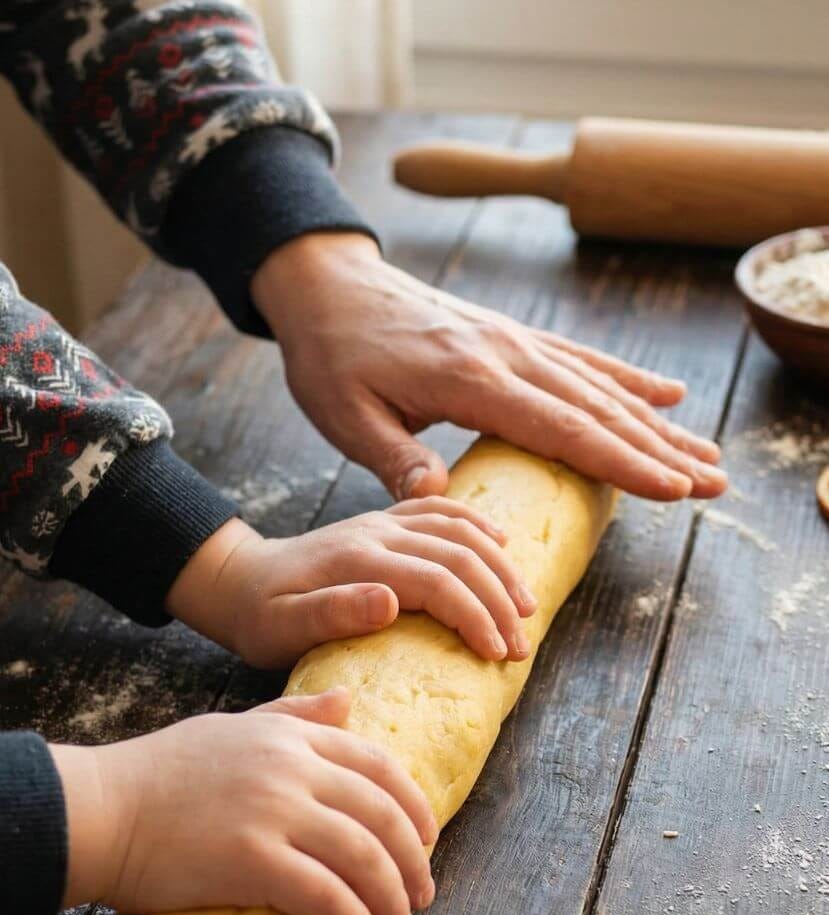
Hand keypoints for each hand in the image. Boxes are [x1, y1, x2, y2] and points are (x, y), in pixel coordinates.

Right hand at [52, 689, 436, 914]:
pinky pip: (327, 896)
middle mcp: (292, 769)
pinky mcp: (254, 861)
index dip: (415, 807)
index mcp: (290, 738)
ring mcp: (275, 813)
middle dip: (414, 862)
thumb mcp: (231, 727)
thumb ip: (292, 717)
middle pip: (383, 816)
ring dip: (394, 901)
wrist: (100, 810)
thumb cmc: (156, 774)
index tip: (427, 840)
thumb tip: (347, 699)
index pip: (379, 767)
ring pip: (365, 859)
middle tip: (423, 897)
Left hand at [166, 496, 536, 668]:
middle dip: (498, 600)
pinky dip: (477, 525)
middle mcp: (376, 532)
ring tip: (526, 608)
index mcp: (356, 560)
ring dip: (499, 567)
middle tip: (521, 646)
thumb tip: (390, 602)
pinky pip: (441, 510)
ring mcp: (382, 522)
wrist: (237, 580)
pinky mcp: (384, 521)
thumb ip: (331, 613)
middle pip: (459, 555)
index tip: (498, 654)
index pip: (436, 581)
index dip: (474, 616)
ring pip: (459, 530)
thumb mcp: (280, 628)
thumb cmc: (258, 617)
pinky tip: (502, 545)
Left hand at [251, 233, 727, 503]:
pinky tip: (668, 394)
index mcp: (468, 379)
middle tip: (715, 483)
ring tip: (708, 452)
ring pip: (599, 386)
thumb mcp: (344, 417)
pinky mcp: (511, 337)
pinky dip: (627, 378)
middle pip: (597, 409)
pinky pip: (580, 360)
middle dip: (661, 449)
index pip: (559, 428)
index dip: (620, 461)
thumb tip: (437, 499)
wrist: (327, 286)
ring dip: (657, 422)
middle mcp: (505, 354)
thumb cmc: (330, 357)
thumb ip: (394, 458)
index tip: (671, 488)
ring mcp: (513, 341)